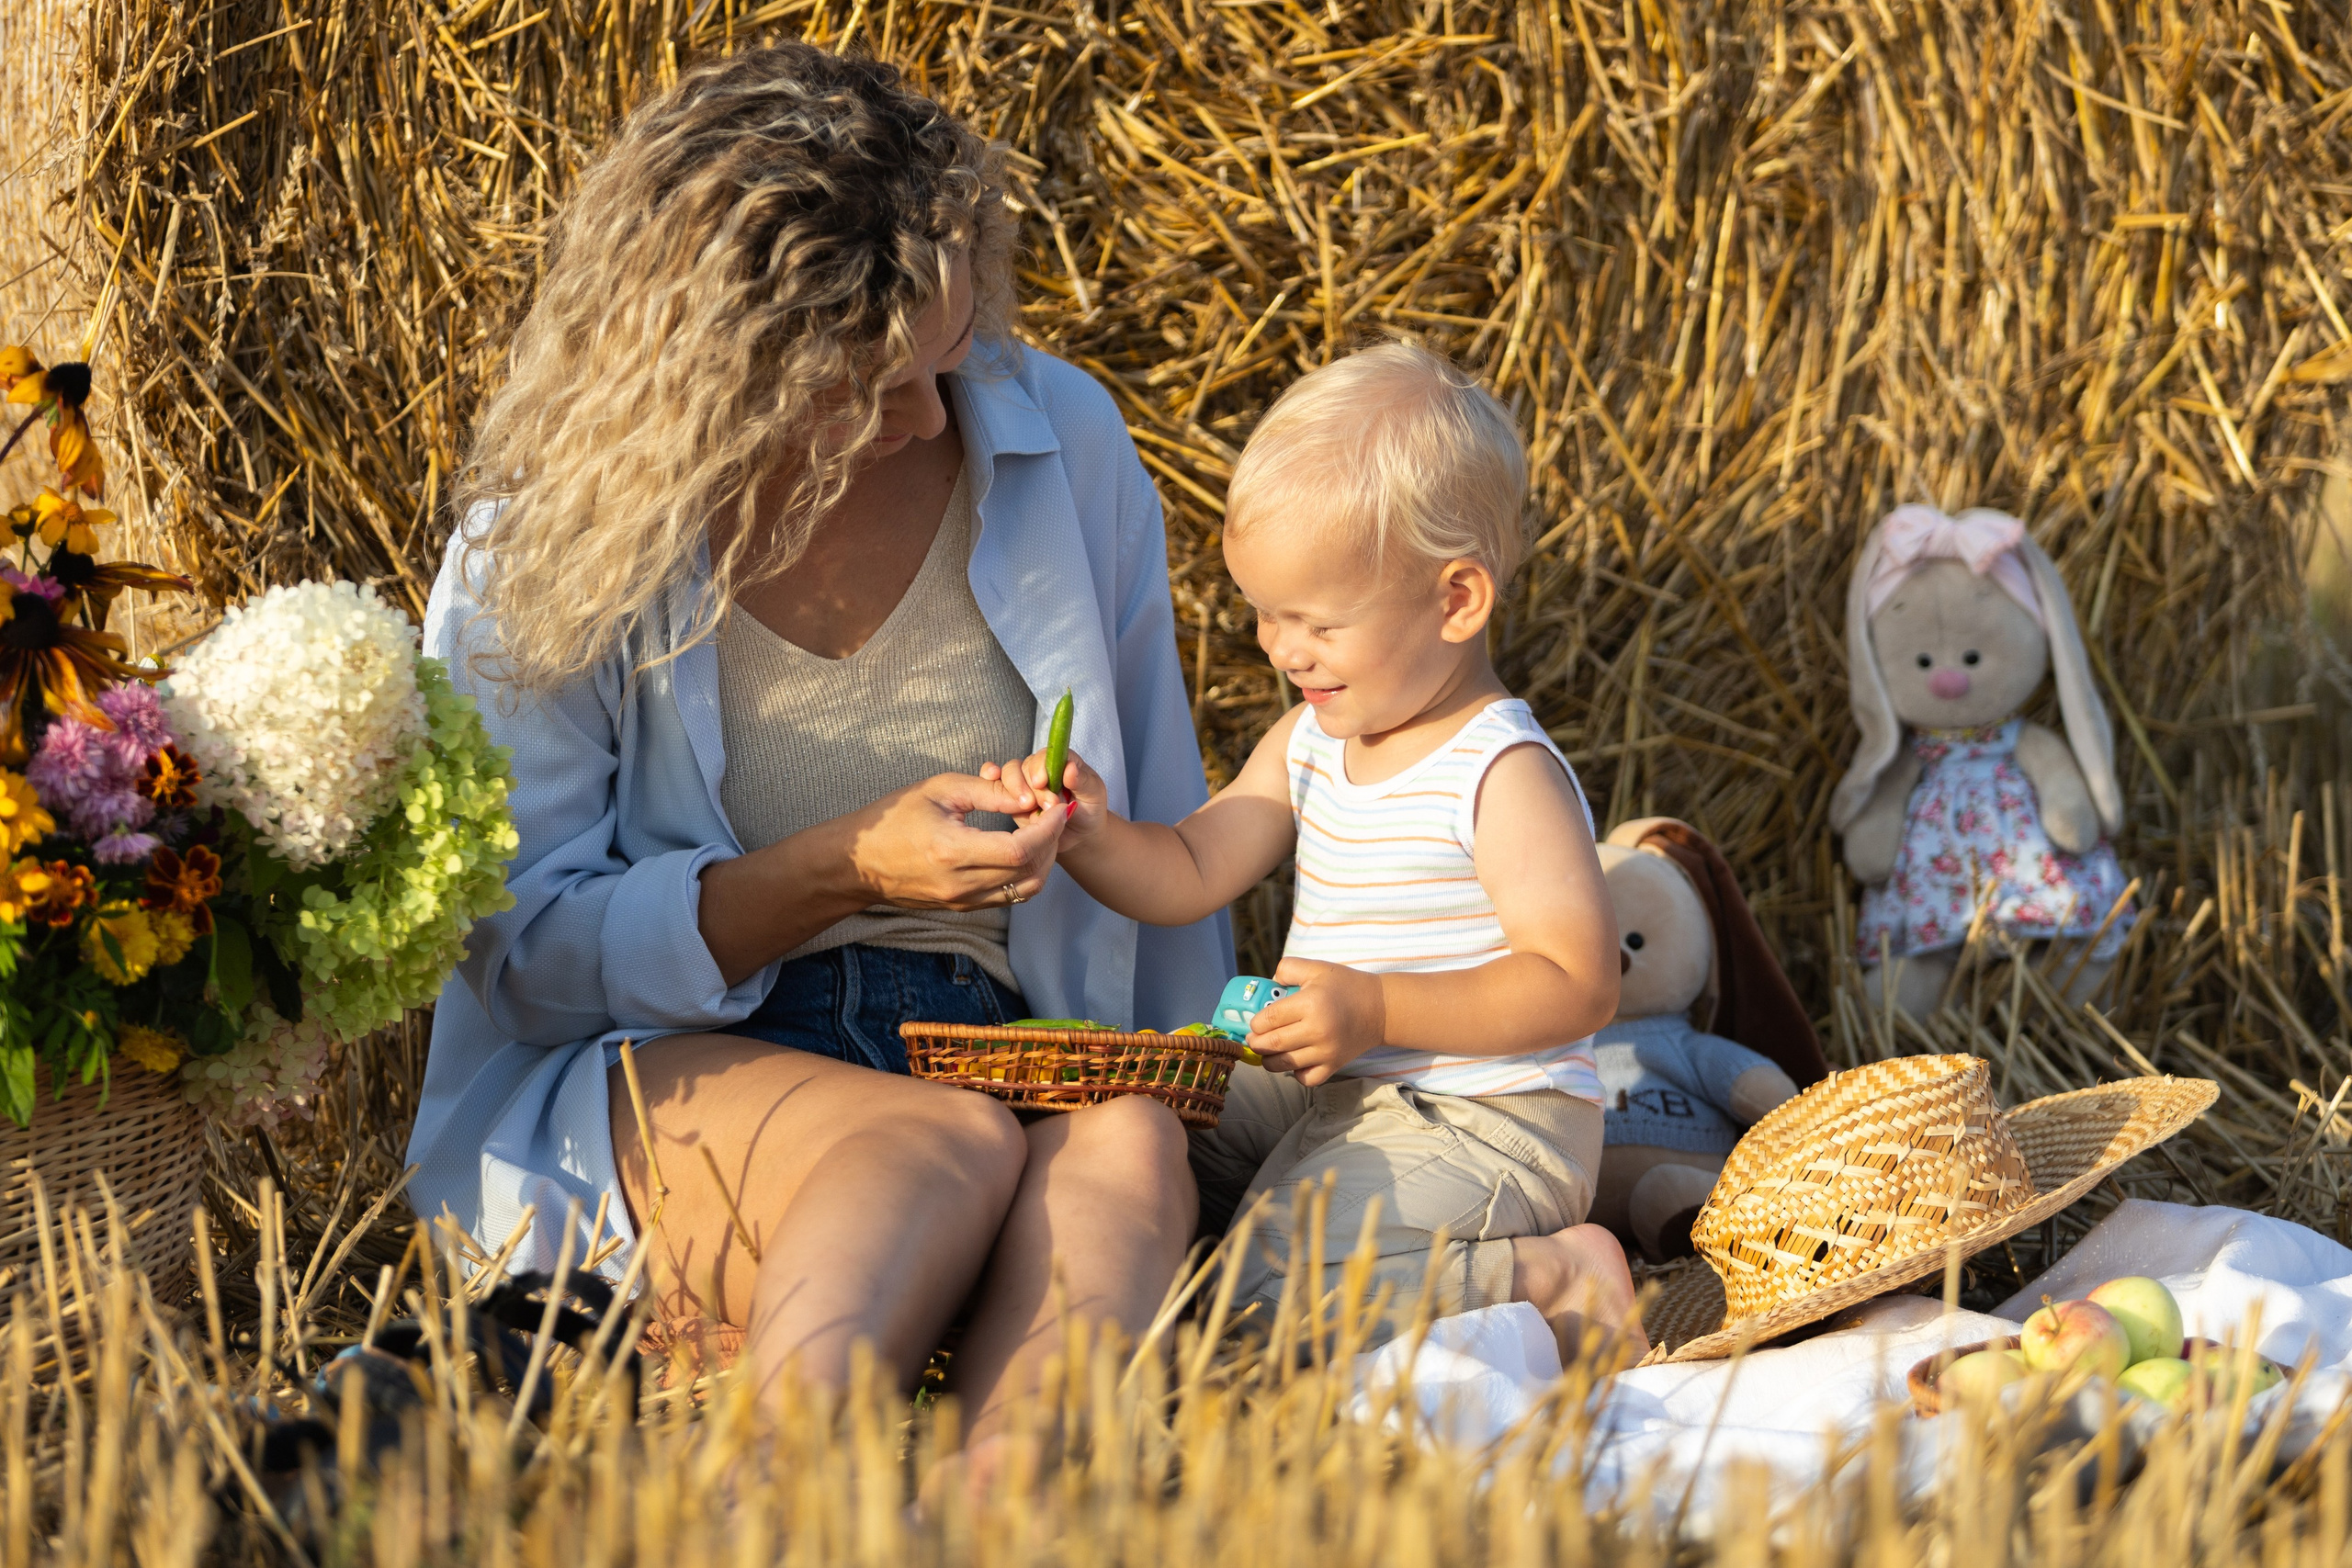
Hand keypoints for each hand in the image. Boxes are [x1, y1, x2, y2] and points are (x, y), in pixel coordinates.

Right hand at [846, 772, 1064, 909]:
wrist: (859, 862)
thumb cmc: (894, 818)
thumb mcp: (939, 789)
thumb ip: (987, 792)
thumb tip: (1028, 798)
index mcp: (951, 851)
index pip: (1019, 850)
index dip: (1047, 829)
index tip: (1057, 806)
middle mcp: (960, 884)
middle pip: (1030, 872)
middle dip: (1052, 841)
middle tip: (1054, 814)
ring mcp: (962, 901)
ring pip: (1025, 890)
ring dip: (1044, 861)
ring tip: (1043, 831)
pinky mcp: (963, 908)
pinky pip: (1009, 897)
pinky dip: (1027, 874)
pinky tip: (1024, 848)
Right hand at [983, 746, 1111, 851]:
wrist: (1079, 835)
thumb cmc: (1089, 811)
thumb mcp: (1094, 795)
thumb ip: (1083, 781)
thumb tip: (1070, 768)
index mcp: (1061, 761)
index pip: (1046, 755)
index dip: (1040, 766)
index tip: (1042, 782)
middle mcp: (1040, 768)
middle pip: (1024, 766)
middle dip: (1029, 786)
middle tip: (1043, 805)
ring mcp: (1024, 783)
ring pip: (1009, 776)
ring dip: (1015, 791)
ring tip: (1028, 808)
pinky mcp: (1011, 798)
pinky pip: (996, 785)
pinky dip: (990, 780)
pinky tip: (990, 781)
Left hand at [1248, 957, 1385, 1086]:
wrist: (1380, 1009)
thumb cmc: (1346, 986)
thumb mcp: (1317, 968)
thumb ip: (1288, 968)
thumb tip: (1268, 982)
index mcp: (1310, 1004)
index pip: (1270, 1019)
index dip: (1255, 1023)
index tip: (1255, 1023)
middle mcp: (1317, 1030)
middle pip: (1272, 1044)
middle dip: (1255, 1044)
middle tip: (1252, 1040)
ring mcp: (1326, 1052)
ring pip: (1284, 1064)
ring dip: (1268, 1060)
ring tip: (1266, 1052)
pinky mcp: (1334, 1065)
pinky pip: (1306, 1079)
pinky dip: (1295, 1074)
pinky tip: (1293, 1062)